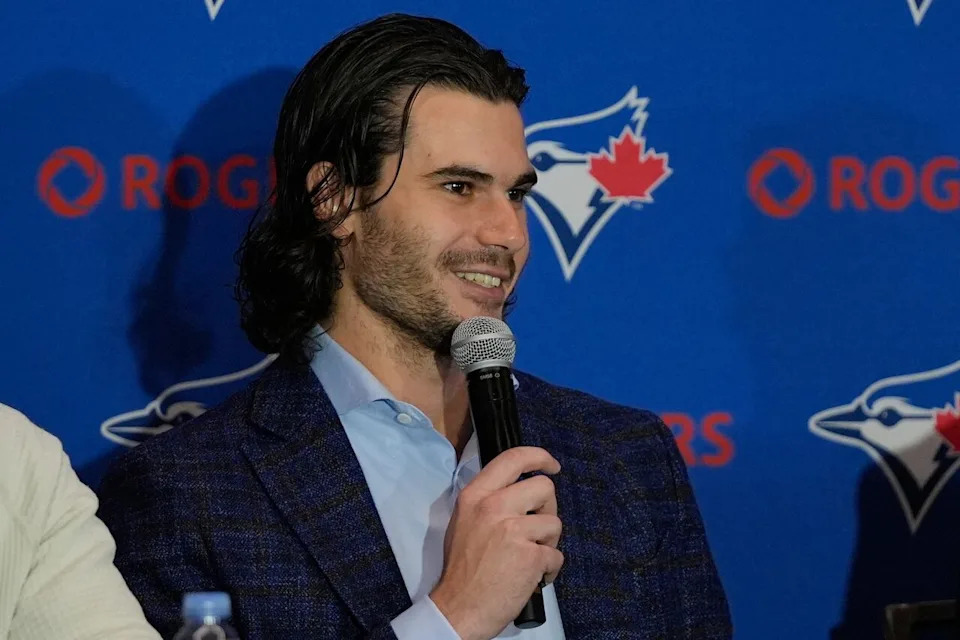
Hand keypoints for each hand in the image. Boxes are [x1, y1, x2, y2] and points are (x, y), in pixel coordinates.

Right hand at [430, 446, 562, 639]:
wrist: (459, 608)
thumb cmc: (461, 568)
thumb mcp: (463, 520)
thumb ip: (487, 500)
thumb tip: (517, 489)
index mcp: (476, 495)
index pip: (513, 458)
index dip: (539, 457)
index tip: (551, 465)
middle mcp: (494, 506)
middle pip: (543, 487)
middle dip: (548, 507)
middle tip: (538, 527)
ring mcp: (513, 530)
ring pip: (555, 522)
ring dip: (549, 542)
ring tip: (532, 556)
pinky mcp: (531, 555)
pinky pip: (556, 555)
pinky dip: (549, 568)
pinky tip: (534, 577)